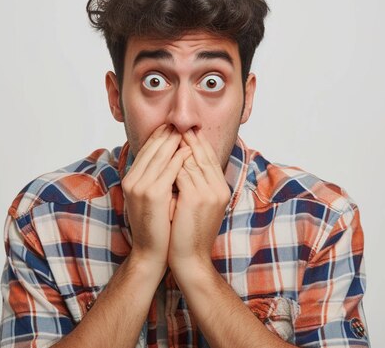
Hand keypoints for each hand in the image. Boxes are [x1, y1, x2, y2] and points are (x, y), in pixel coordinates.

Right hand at [120, 124, 190, 271]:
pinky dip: (179, 158)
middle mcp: (132, 180)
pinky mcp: (153, 194)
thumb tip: (169, 159)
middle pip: (152, 148)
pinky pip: (169, 170)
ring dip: (174, 141)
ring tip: (187, 130)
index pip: (146, 150)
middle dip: (167, 134)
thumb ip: (156, 178)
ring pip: (160, 155)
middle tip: (181, 122)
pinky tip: (189, 150)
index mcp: (131, 179)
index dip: (159, 136)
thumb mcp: (153, 198)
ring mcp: (141, 186)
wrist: (151, 252)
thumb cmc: (156, 226)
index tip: (172, 126)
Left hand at [168, 128, 230, 272]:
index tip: (187, 130)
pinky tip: (163, 152)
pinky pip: (182, 171)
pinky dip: (172, 161)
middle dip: (189, 138)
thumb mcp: (199, 206)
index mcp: (221, 190)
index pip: (210, 158)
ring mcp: (208, 192)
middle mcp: (218, 188)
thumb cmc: (190, 234)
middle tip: (177, 124)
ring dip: (179, 145)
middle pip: (203, 154)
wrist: (191, 260)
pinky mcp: (195, 197)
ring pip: (191, 160)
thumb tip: (184, 165)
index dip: (198, 142)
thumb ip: (196, 186)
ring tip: (169, 132)